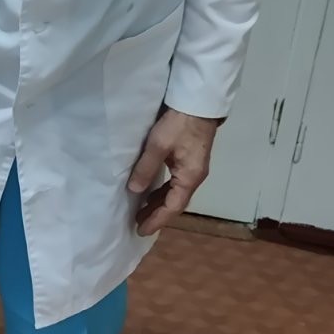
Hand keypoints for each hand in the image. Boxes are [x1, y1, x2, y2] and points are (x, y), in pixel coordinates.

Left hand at [128, 107, 220, 236]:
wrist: (199, 103)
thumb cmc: (179, 124)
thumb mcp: (158, 146)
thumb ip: (145, 168)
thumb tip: (134, 190)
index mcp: (190, 177)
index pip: (173, 207)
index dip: (157, 220)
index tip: (141, 230)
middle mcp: (195, 177)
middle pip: (176, 203)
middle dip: (157, 214)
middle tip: (138, 223)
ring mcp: (194, 169)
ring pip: (176, 194)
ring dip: (160, 203)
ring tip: (142, 211)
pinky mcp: (191, 160)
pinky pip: (176, 183)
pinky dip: (164, 192)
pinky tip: (152, 192)